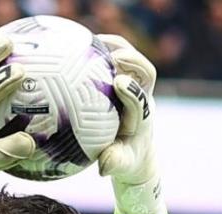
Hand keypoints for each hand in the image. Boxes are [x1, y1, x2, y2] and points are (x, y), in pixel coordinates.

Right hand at [96, 35, 157, 185]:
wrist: (132, 152)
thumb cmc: (125, 159)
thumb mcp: (120, 164)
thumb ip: (114, 162)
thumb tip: (104, 166)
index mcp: (142, 115)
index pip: (141, 98)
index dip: (133, 89)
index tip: (119, 83)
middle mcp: (140, 96)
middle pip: (145, 71)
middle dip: (133, 60)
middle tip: (113, 55)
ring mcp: (132, 85)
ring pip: (131, 59)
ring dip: (116, 48)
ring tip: (95, 39)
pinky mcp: (120, 78)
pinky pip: (112, 58)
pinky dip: (99, 49)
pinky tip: (76, 44)